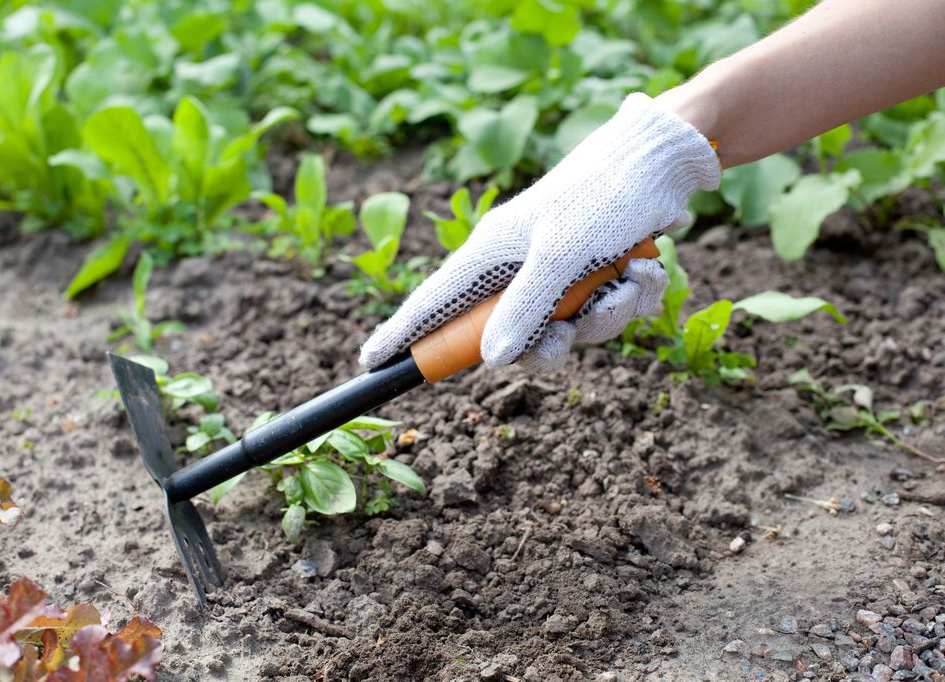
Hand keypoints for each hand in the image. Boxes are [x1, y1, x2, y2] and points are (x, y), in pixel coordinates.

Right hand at [359, 93, 719, 371]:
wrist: (664, 162)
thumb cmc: (603, 195)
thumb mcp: (563, 253)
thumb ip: (525, 307)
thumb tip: (490, 361)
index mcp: (492, 253)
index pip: (432, 301)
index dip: (401, 334)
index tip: (370, 362)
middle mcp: (517, 268)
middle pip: (507, 337)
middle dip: (548, 342)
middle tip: (567, 332)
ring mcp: (554, 275)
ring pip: (564, 332)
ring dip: (605, 313)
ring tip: (628, 277)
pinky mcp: (591, 278)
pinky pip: (600, 316)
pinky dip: (628, 297)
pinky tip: (644, 267)